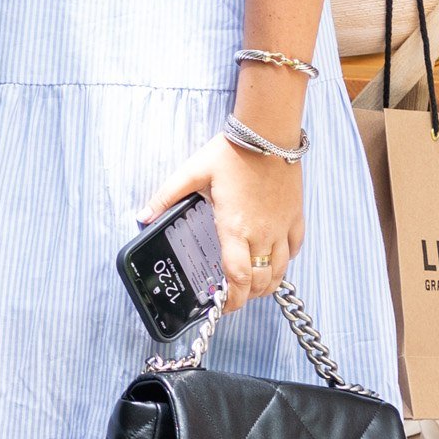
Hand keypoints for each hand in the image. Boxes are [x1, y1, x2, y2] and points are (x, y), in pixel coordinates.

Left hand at [141, 134, 305, 313]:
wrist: (268, 132)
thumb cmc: (232, 152)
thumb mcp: (193, 172)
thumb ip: (166, 197)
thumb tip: (143, 215)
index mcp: (235, 228)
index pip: (238, 278)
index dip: (232, 301)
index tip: (221, 305)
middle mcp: (262, 234)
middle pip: (260, 282)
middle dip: (247, 296)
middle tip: (233, 295)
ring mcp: (282, 227)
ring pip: (280, 271)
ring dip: (266, 284)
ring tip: (252, 285)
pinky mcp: (296, 217)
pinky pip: (295, 249)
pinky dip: (285, 261)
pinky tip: (273, 259)